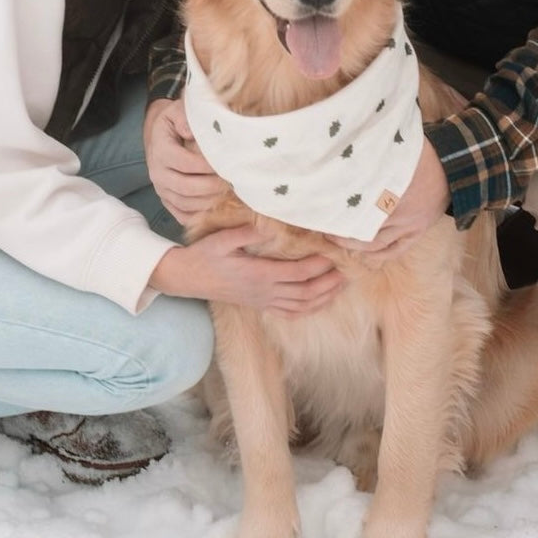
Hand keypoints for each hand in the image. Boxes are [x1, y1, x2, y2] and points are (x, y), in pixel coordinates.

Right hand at [143, 97, 228, 222]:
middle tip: (234, 183)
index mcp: (160, 150)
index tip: (229, 163)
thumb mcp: (178, 111)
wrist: (160, 136)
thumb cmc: (176, 122)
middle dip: (213, 187)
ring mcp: (161, 190)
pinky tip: (219, 210)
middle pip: (187, 187)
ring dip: (210, 202)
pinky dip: (201, 216)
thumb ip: (184, 117)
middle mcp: (157, 173)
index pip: (186, 163)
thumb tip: (191, 131)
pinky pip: (183, 215)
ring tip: (231, 196)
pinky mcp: (167, 202)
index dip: (208, 166)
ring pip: (186, 204)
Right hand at [152, 225, 345, 316]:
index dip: (319, 266)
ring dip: (324, 297)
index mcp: (258, 274)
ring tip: (341, 285)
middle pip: (306, 292)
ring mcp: (264, 301)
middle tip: (348, 272)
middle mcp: (265, 291)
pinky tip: (320, 301)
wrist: (189, 279)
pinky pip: (290, 313)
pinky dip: (309, 309)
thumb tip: (267, 224)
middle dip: (329, 283)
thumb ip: (245, 232)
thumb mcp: (221, 239)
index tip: (334, 254)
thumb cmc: (206, 256)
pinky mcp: (261, 306)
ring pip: (301, 305)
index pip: (297, 273)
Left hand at [327, 139, 449, 263]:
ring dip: (353, 244)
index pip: (353, 203)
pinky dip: (377, 255)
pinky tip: (363, 256)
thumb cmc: (416, 153)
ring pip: (374, 242)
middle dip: (340, 230)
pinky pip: (394, 250)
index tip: (319, 210)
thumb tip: (340, 151)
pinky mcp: (416, 231)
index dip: (334, 210)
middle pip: (360, 225)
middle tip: (324, 228)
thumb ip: (367, 156)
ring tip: (337, 240)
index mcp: (386, 184)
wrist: (452, 167)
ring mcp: (407, 223)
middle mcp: (395, 206)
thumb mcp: (390, 149)